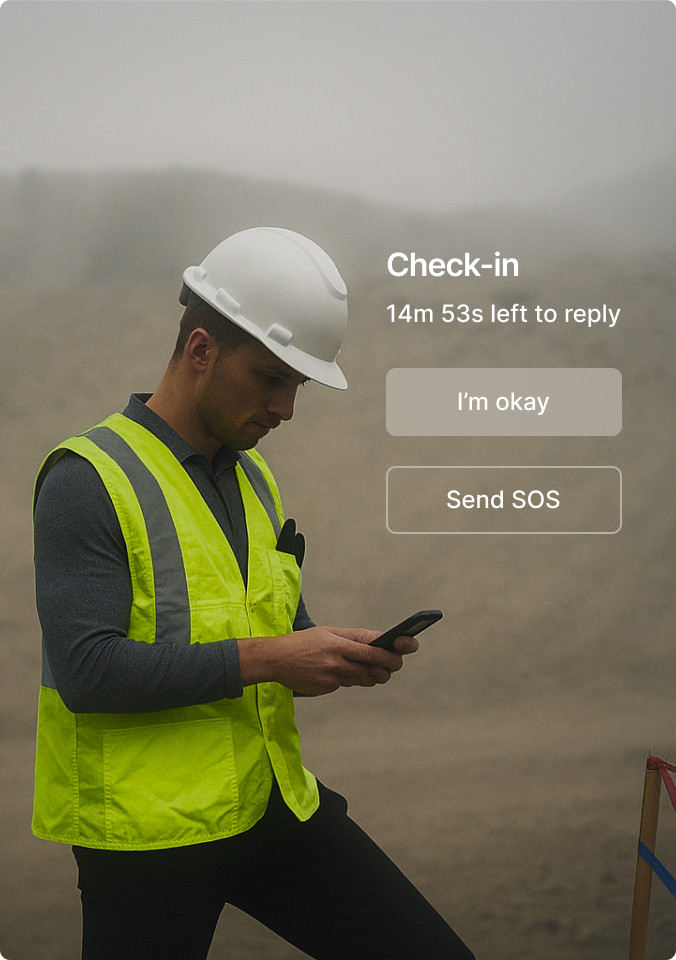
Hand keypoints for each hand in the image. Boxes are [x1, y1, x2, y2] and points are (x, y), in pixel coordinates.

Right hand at [237, 626, 415, 696]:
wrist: (276, 660)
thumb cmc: (303, 643)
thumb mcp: (328, 631)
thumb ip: (354, 636)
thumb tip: (378, 641)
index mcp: (340, 644)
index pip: (374, 651)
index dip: (393, 654)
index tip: (404, 652)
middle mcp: (338, 662)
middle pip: (374, 669)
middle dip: (387, 667)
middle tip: (391, 664)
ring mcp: (332, 678)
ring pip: (363, 679)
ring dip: (368, 673)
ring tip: (366, 666)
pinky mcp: (327, 689)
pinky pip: (346, 685)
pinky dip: (347, 678)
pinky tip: (338, 671)